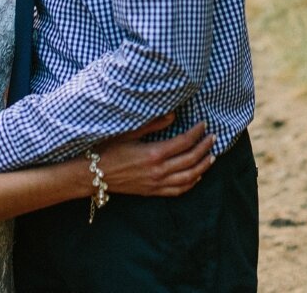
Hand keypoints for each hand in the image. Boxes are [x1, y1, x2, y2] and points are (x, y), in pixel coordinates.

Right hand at [95, 114, 216, 196]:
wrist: (92, 174)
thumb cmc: (108, 149)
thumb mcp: (129, 132)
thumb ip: (153, 124)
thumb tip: (174, 115)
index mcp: (154, 154)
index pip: (184, 142)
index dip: (197, 133)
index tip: (204, 124)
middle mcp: (158, 171)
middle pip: (191, 159)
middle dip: (205, 148)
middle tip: (213, 137)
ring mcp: (156, 184)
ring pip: (189, 177)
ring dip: (203, 166)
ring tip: (212, 157)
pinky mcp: (152, 192)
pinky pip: (178, 191)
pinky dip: (191, 183)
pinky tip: (198, 176)